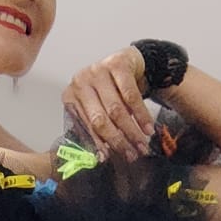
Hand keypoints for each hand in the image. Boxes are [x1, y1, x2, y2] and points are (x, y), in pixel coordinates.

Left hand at [62, 47, 154, 163]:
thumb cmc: (109, 90)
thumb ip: (96, 128)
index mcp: (71, 96)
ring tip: (141, 144)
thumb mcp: (98, 107)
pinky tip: (148, 127)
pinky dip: (142, 115)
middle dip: (117, 140)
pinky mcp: (117, 64)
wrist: (126, 62)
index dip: (97, 144)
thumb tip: (102, 155)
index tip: (108, 158)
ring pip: (116, 109)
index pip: (85, 126)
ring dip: (131, 131)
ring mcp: (98, 71)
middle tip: (131, 154)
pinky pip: (131, 96)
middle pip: (100, 119)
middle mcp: (81, 82)